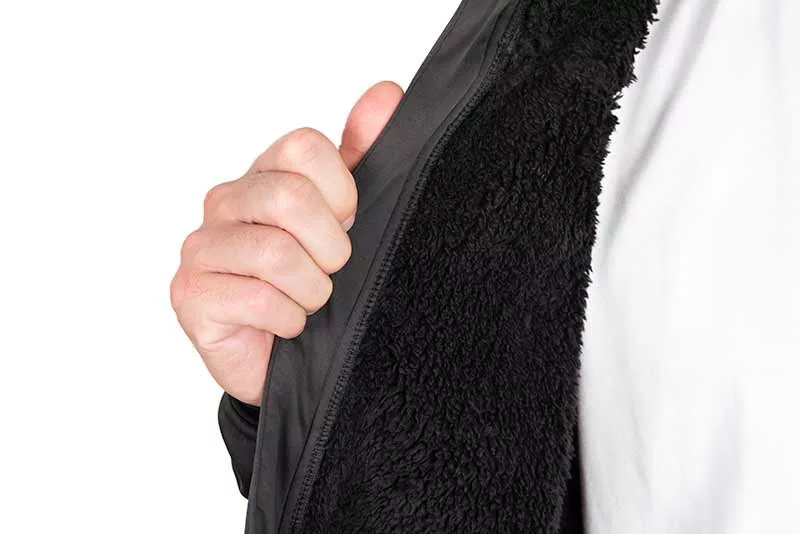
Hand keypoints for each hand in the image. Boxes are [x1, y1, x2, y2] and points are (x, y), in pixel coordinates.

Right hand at [170, 82, 403, 405]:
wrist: (291, 359)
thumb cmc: (318, 281)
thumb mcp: (352, 215)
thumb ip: (366, 153)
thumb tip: (386, 93)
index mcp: (265, 173)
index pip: (305, 146)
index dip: (342, 193)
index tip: (347, 224)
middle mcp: (226, 201)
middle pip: (290, 197)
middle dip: (331, 248)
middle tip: (331, 271)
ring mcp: (202, 246)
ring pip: (275, 253)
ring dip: (311, 290)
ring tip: (309, 302)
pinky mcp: (189, 293)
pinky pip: (256, 299)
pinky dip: (288, 319)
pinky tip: (286, 325)